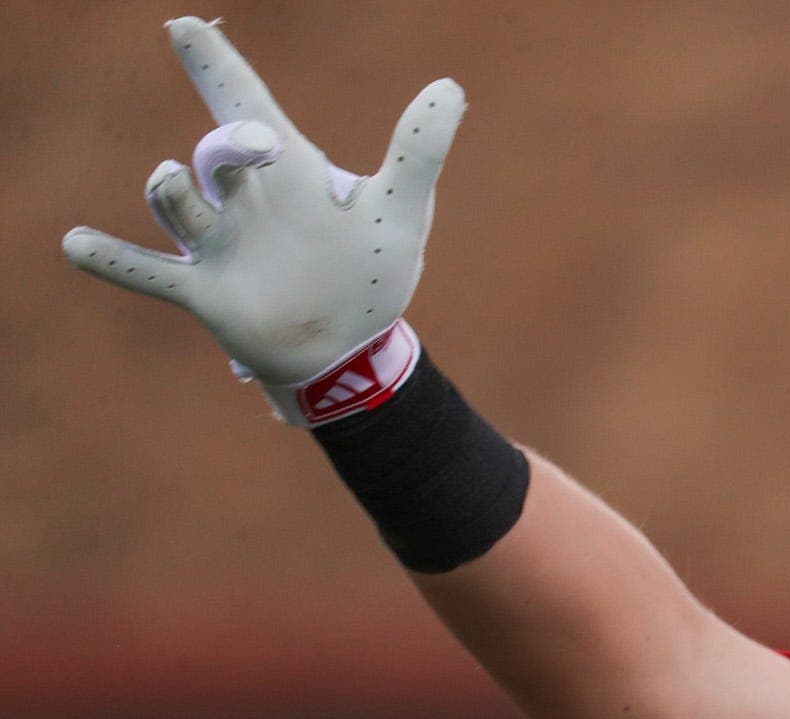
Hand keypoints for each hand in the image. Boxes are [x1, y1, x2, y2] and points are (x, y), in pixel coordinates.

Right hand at [62, 17, 464, 424]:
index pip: (247, 104)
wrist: (349, 352)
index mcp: (288, 172)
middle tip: (258, 140)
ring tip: (168, 178)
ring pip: (178, 205)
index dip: (217, 65)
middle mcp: (243, 201)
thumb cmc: (369, 275)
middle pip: (217, 154)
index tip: (183, 27)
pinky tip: (76, 244)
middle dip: (229, 144)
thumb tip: (450, 87)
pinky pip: (147, 274)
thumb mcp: (400, 214)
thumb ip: (419, 153)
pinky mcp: (205, 294)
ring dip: (171, 193)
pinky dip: (113, 260)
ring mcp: (219, 246)